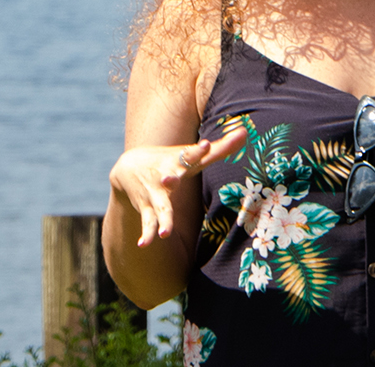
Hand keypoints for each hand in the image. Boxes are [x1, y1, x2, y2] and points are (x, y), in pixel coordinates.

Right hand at [109, 126, 245, 246]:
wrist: (128, 166)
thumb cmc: (172, 159)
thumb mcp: (192, 153)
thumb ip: (220, 147)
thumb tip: (246, 131)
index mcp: (179, 160)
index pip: (190, 154)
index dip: (198, 150)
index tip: (205, 145)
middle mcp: (166, 175)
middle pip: (170, 178)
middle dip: (170, 179)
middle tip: (169, 180)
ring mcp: (155, 193)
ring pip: (161, 207)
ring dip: (164, 219)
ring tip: (165, 233)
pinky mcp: (146, 207)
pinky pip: (148, 222)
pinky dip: (146, 233)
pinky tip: (144, 244)